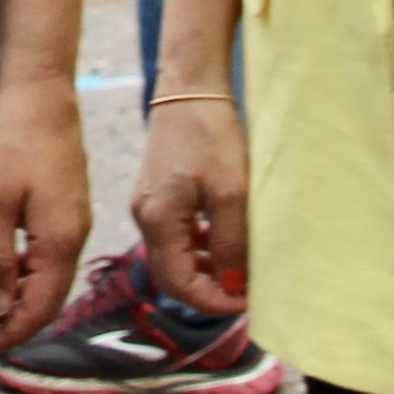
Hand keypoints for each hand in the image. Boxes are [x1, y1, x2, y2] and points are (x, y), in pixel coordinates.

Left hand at [0, 68, 90, 353]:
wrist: (38, 84)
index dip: (9, 336)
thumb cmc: (11, 136)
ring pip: (45, 278)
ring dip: (14, 300)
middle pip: (47, 299)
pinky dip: (21, 274)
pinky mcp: (63, 202)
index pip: (39, 310)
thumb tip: (3, 309)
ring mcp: (71, 217)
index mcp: (59, 240)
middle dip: (11, 325)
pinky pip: (44, 254)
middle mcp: (73, 234)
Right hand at [132, 96, 249, 317]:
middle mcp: (145, 218)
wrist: (191, 90)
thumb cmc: (212, 136)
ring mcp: (148, 207)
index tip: (247, 303)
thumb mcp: (231, 193)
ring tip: (240, 271)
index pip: (179, 285)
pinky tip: (224, 243)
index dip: (213, 301)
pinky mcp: (157, 196)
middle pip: (172, 277)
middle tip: (245, 293)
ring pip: (175, 258)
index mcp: (158, 220)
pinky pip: (176, 238)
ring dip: (206, 272)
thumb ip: (231, 244)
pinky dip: (200, 250)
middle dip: (209, 291)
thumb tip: (233, 288)